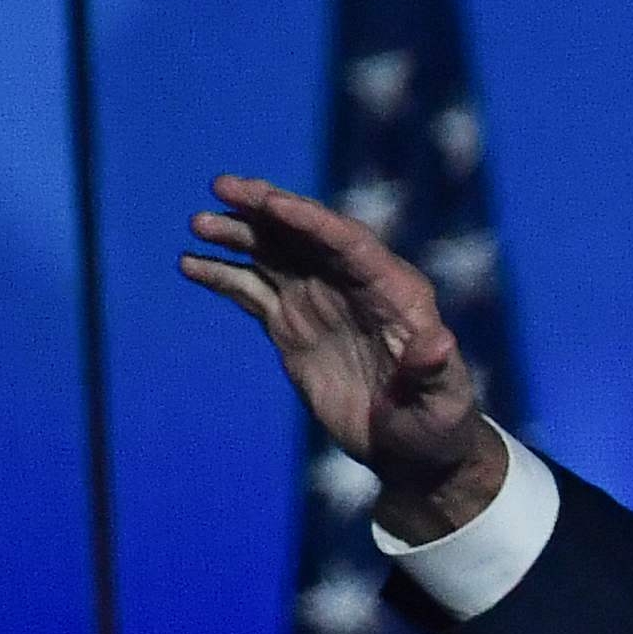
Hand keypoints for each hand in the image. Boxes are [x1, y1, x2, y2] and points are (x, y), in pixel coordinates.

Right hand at [181, 175, 504, 539]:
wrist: (409, 447)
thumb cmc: (436, 422)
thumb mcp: (442, 400)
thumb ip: (435, 371)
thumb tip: (439, 343)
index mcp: (394, 292)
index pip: (349, 242)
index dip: (311, 220)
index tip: (272, 202)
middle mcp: (354, 285)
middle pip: (306, 234)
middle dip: (267, 207)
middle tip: (224, 186)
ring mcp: (320, 301)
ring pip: (275, 254)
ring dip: (239, 234)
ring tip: (200, 224)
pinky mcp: (293, 325)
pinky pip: (253, 290)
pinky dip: (223, 275)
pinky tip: (190, 265)